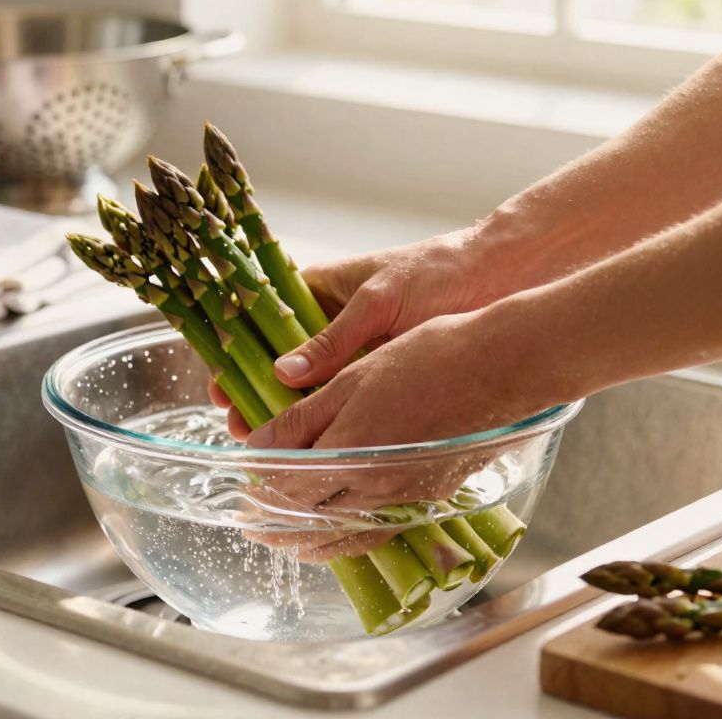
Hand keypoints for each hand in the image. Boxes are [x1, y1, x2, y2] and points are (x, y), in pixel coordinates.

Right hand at [214, 217, 550, 438]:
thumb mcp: (380, 301)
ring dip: (292, 416)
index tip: (222, 388)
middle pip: (279, 363)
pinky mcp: (383, 374)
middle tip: (244, 430)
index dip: (238, 355)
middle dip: (258, 396)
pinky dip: (333, 422)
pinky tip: (321, 449)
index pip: (262, 322)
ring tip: (274, 450)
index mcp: (319, 290)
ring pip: (311, 388)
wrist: (499, 277)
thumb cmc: (436, 271)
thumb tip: (282, 374)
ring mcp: (356, 351)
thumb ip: (334, 339)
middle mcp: (331, 322)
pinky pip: (347, 401)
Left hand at [243, 307, 563, 559]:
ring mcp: (405, 498)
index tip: (238, 484)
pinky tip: (338, 536)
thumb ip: (301, 418)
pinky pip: (378, 533)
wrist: (501, 366)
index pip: (284, 486)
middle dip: (273, 522)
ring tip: (282, 541)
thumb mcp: (352, 378)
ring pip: (343, 537)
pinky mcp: (428, 497)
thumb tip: (255, 445)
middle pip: (308, 519)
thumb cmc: (427, 358)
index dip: (255, 487)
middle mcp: (374, 486)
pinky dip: (348, 542)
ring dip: (306, 542)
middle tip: (248, 523)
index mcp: (349, 452)